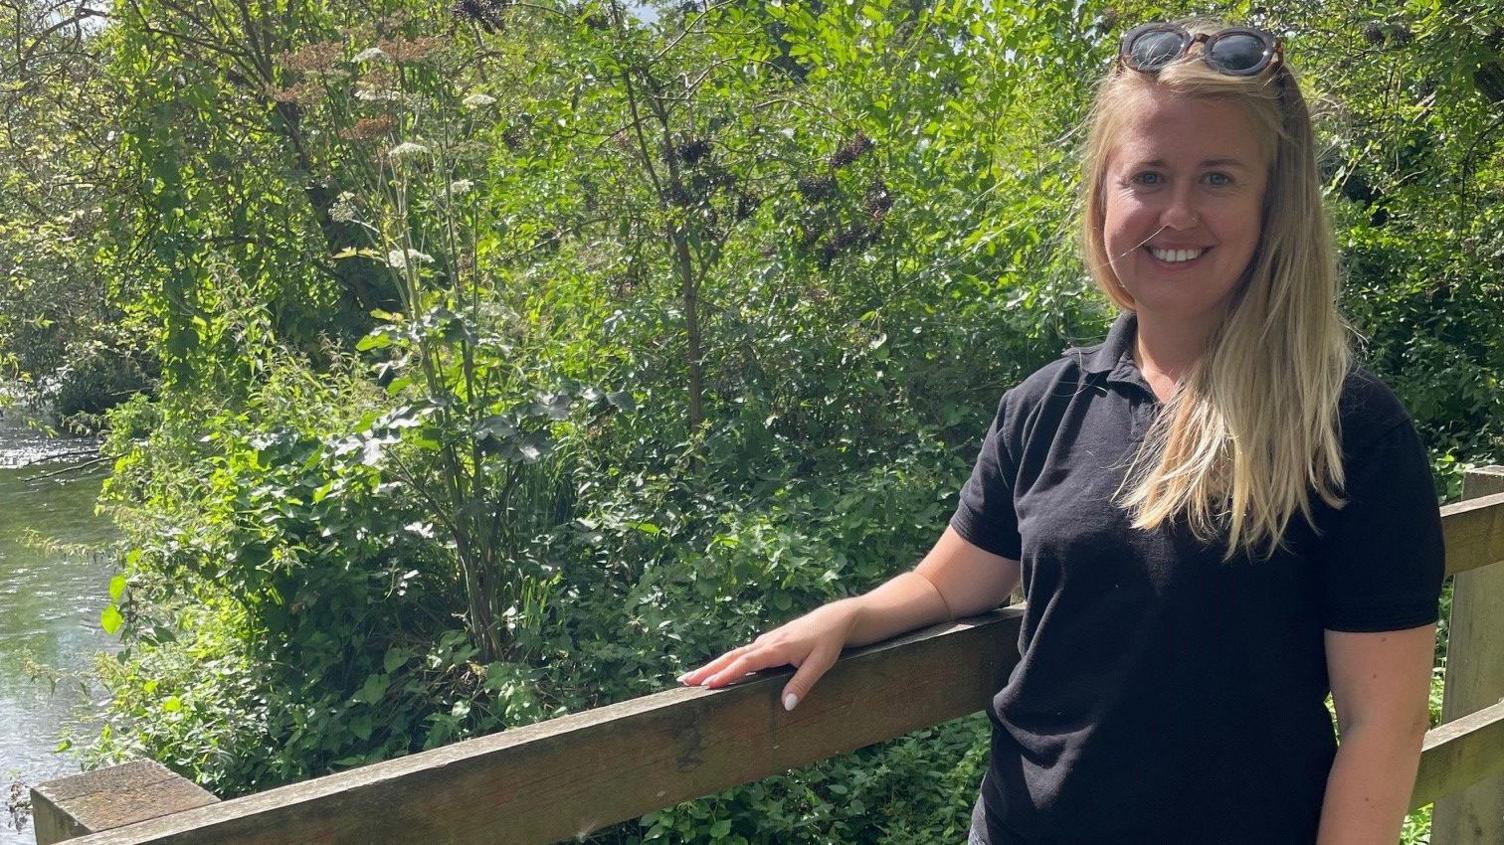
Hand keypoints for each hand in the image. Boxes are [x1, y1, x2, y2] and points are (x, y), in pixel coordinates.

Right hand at [675, 600, 859, 710]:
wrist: (835, 619)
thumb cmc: (828, 642)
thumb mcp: (821, 664)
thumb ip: (803, 684)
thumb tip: (786, 706)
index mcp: (776, 648)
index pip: (746, 663)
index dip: (726, 674)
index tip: (707, 684)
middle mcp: (766, 643)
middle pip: (731, 657)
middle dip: (707, 669)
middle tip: (684, 681)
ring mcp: (765, 642)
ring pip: (734, 655)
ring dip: (712, 666)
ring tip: (691, 678)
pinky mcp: (768, 643)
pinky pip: (742, 654)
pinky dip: (725, 663)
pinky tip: (717, 671)